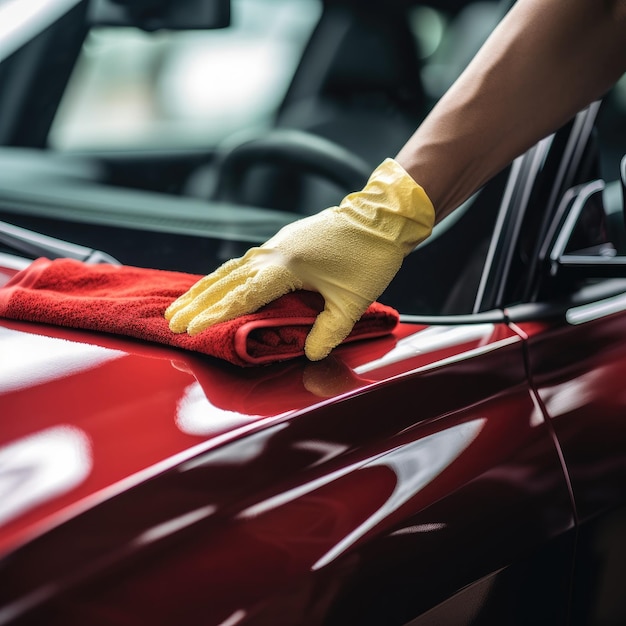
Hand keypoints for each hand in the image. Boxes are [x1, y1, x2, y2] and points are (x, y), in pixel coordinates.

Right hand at [165, 159, 433, 360]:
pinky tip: (219, 284)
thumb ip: (330, 330)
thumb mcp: (354, 301)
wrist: (382, 216)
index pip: (242, 296)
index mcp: (287, 266)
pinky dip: (225, 276)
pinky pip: (245, 261)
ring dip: (205, 287)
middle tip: (171, 320)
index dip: (214, 315)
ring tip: (182, 304)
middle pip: (226, 280)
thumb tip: (311, 354)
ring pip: (231, 268)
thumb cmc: (370, 255)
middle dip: (197, 302)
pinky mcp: (284, 242)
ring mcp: (277, 244)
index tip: (189, 329)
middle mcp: (274, 253)